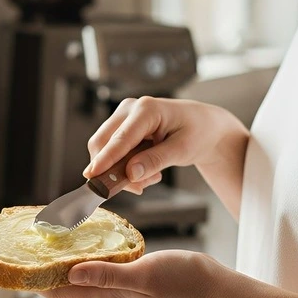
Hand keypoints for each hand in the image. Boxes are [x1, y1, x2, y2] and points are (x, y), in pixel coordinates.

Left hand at [38, 250, 225, 297]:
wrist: (210, 286)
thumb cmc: (181, 280)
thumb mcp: (143, 274)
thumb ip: (108, 274)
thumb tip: (70, 274)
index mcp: (107, 296)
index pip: (58, 292)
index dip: (34, 279)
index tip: (16, 260)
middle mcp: (107, 294)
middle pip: (62, 284)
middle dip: (41, 268)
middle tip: (22, 244)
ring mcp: (118, 285)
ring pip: (78, 274)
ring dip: (60, 261)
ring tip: (43, 240)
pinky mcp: (129, 274)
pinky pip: (97, 266)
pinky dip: (83, 254)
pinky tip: (81, 240)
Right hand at [84, 96, 223, 194]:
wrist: (205, 126)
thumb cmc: (198, 132)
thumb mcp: (182, 150)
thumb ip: (155, 160)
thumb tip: (131, 174)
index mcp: (147, 109)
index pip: (120, 138)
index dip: (105, 159)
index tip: (93, 176)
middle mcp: (130, 108)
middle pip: (103, 142)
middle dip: (113, 170)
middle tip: (139, 188)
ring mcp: (124, 116)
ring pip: (105, 148)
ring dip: (122, 170)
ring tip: (151, 177)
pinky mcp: (123, 126)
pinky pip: (113, 150)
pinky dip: (124, 166)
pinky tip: (146, 170)